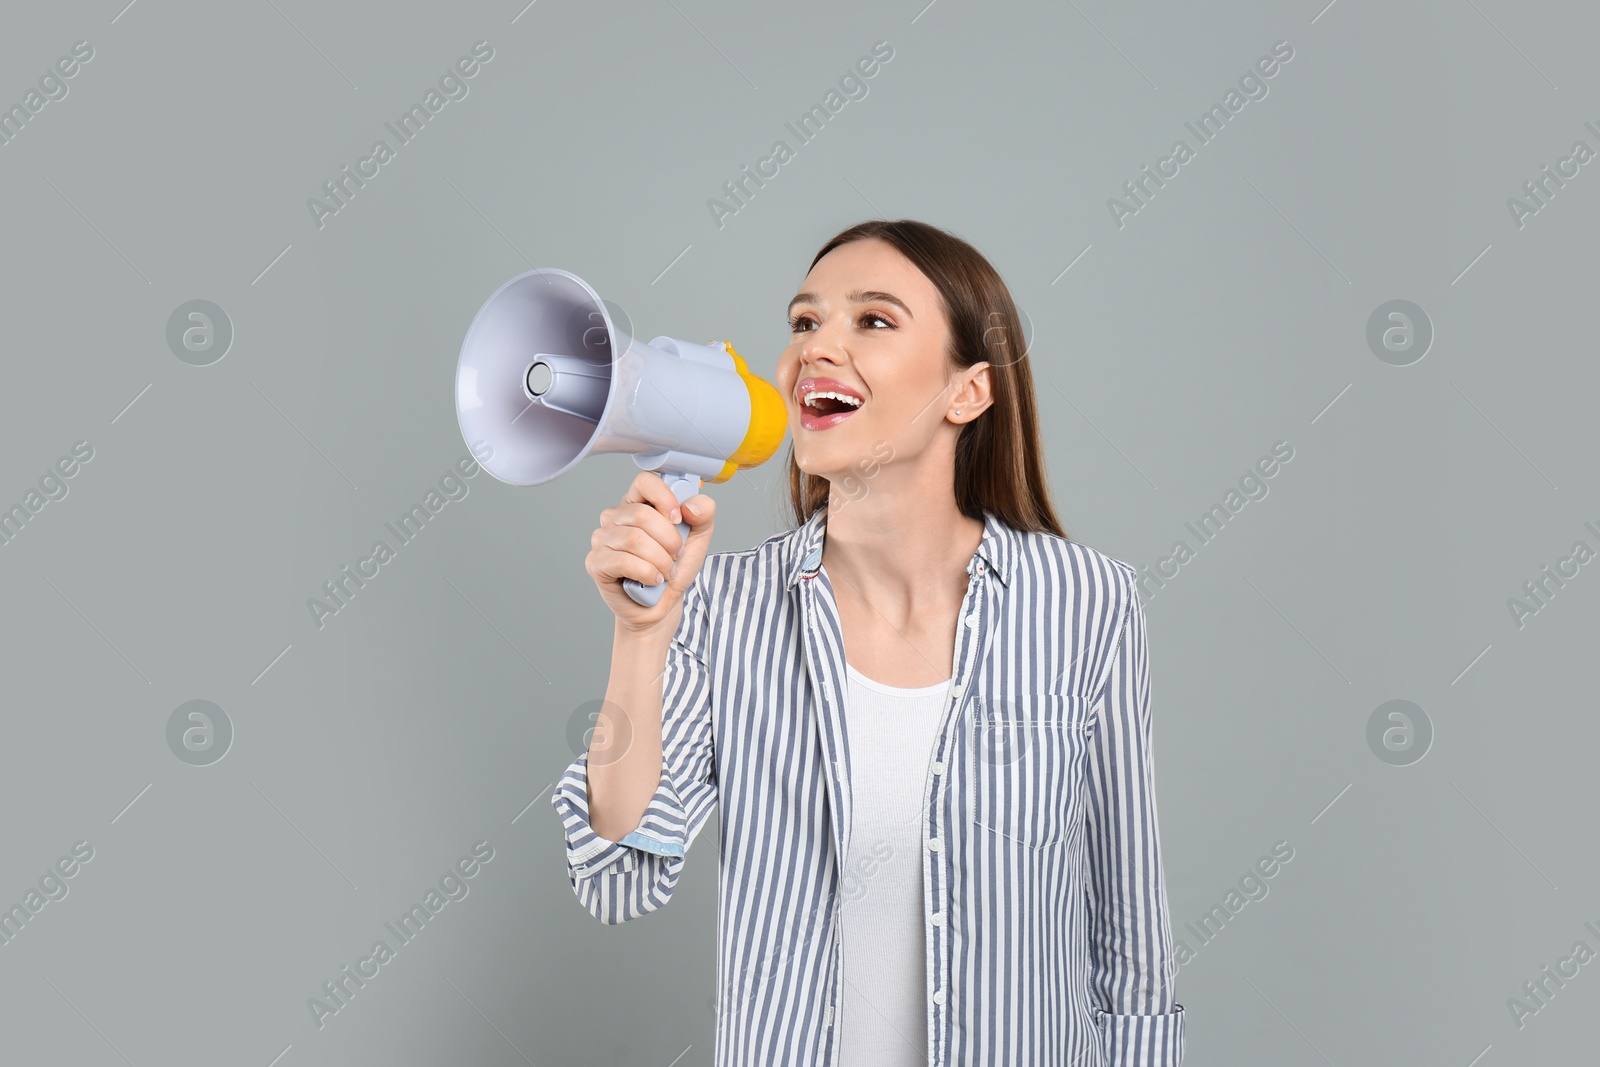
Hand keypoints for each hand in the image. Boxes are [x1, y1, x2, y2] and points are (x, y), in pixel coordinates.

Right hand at [587, 470, 715, 633]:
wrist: (662, 606)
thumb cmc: (674, 570)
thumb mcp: (698, 540)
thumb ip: (704, 515)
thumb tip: (691, 506)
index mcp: (638, 503)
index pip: (645, 481)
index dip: (665, 498)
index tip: (678, 518)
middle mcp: (615, 517)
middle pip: (642, 515)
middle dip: (669, 540)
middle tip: (676, 556)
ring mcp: (602, 539)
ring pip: (634, 539)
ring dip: (660, 560)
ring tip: (666, 572)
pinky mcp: (596, 562)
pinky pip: (623, 561)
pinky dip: (646, 573)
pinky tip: (652, 580)